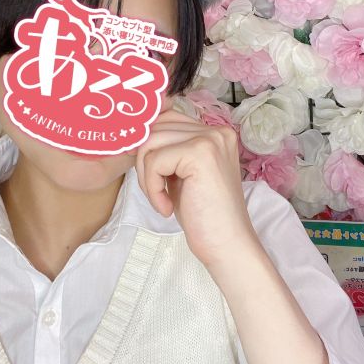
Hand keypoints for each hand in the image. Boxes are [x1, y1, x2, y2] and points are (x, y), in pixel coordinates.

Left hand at [133, 108, 256, 268]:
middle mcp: (215, 130)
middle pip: (156, 128)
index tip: (149, 172)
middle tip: (156, 192)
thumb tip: (136, 135)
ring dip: (147, 176)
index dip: (150, 145)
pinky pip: (154, 162)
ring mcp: (209, 139)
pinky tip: (167, 207)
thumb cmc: (204, 215)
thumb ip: (168, 150)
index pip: (167, 118)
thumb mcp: (182, 174)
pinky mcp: (199, 154)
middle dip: (144, 161)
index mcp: (214, 132)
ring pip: (150, 143)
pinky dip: (152, 188)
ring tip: (162, 200)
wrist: (228, 246)